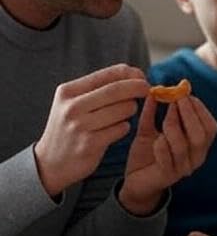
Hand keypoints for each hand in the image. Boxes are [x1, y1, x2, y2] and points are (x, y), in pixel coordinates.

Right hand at [34, 64, 149, 197]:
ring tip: (124, 114)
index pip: (107, 75)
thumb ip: (97, 89)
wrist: (50, 162)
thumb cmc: (69, 128)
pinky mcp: (90, 144)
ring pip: (122, 110)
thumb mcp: (73, 103)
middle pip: (116, 90)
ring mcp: (81, 126)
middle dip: (137, 87)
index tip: (142, 77)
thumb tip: (132, 73)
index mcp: (68, 91)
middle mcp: (72, 107)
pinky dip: (124, 127)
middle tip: (147, 90)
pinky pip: (120, 129)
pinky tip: (116, 129)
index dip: (129, 74)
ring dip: (130, 110)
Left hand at [119, 94, 216, 214]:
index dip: (199, 109)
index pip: (210, 126)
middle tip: (175, 99)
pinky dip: (161, 146)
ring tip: (163, 118)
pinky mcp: (167, 176)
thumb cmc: (147, 155)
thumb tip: (154, 90)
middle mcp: (196, 157)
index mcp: (198, 145)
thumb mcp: (150, 129)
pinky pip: (167, 158)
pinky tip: (155, 141)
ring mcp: (183, 168)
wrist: (136, 182)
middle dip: (189, 114)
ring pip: (183, 144)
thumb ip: (153, 112)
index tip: (184, 94)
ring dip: (173, 126)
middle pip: (201, 135)